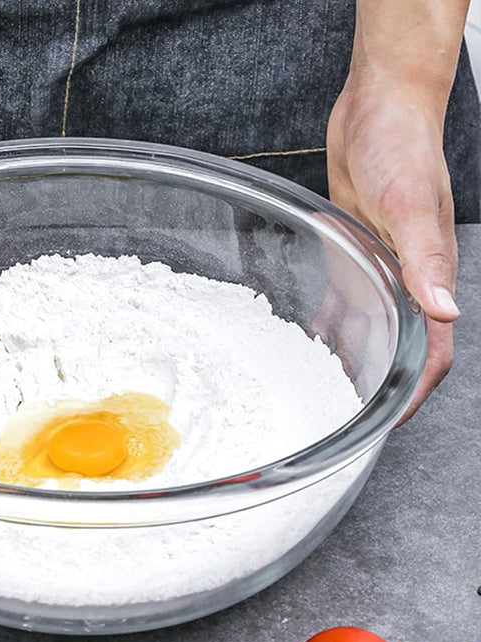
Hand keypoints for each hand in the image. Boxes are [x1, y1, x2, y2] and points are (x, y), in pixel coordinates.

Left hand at [327, 74, 458, 423]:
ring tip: (321, 392)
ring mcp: (379, 267)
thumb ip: (426, 257)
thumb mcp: (409, 203)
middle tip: (345, 416)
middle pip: (398, 350)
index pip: (430, 351)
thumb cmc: (403, 144)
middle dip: (377, 386)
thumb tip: (447, 310)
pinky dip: (329, 327)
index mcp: (428, 276)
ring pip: (368, 330)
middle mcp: (406, 280)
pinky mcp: (353, 252)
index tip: (387, 422)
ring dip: (350, 362)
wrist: (381, 106)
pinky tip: (307, 342)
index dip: (413, 392)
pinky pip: (342, 301)